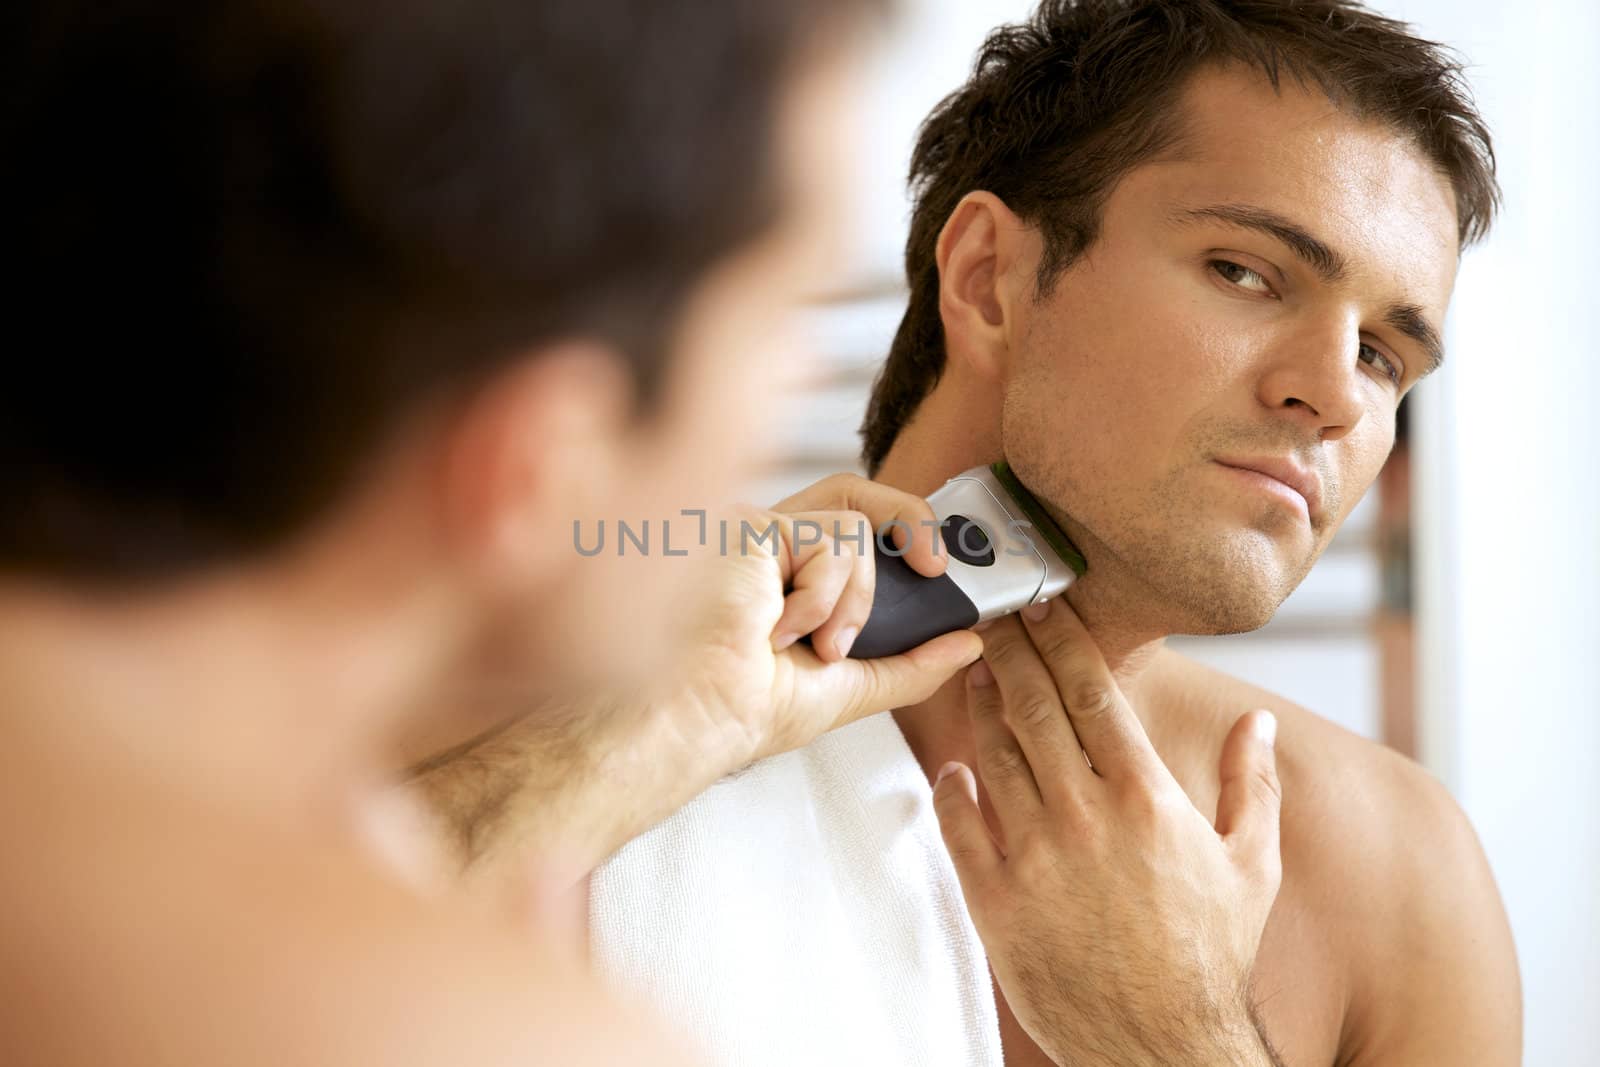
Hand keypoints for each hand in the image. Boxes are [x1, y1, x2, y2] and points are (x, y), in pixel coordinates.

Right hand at [689, 472, 983, 764]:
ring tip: (820, 644)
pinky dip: (825, 596)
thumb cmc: (748, 708)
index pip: (853, 529)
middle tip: (933, 565)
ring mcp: (759, 531)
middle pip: (855, 494)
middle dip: (910, 518)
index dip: (902, 533)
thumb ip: (911, 663)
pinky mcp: (753, 524)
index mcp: (787, 577)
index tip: (939, 570)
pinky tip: (782, 629)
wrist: (705, 714)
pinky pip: (829, 538)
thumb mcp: (851, 685)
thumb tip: (967, 642)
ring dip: (855, 599)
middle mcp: (771, 546)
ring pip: (853, 528)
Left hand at [931, 598, 1283, 1066]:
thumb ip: (1253, 784)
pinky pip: (960, 828)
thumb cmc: (1212, 956)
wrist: (1163, 1044)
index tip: (1041, 608)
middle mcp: (1085, 816)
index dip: (1061, 640)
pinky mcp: (997, 901)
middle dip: (1009, 652)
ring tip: (972, 673)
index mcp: (1145, 797)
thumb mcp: (1254, 866)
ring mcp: (1035, 857)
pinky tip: (952, 768)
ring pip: (994, 756)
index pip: (1092, 691)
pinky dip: (951, 791)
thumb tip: (1261, 722)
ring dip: (979, 707)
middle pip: (1033, 707)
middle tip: (991, 618)